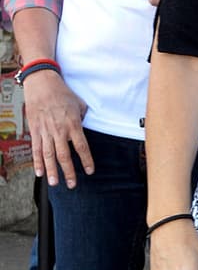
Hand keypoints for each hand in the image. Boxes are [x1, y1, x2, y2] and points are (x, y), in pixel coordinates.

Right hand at [23, 70, 93, 187]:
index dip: (87, 161)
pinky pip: (36, 149)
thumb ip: (83, 118)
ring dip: (52, 171)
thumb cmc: (62, 93)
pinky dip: (37, 162)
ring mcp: (45, 131)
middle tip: (72, 184)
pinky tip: (40, 173)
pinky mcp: (35, 130)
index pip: (82, 147)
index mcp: (73, 124)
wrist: (42, 84)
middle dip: (69, 172)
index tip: (90, 171)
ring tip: (55, 183)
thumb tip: (85, 127)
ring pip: (49, 156)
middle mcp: (59, 130)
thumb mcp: (80, 104)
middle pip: (65, 155)